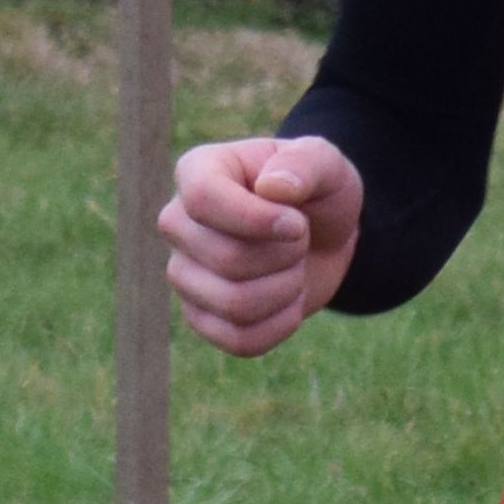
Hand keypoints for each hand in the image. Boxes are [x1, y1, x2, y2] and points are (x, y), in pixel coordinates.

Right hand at [161, 134, 360, 356]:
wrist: (322, 237)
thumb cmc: (316, 192)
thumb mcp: (326, 163)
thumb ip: (306, 163)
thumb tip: (272, 188)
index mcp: (198, 171)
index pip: (203, 199)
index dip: (257, 219)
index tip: (297, 223)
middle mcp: (178, 223)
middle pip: (228, 259)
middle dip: (286, 256)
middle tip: (301, 241)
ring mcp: (184, 273)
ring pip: (234, 304)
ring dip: (286, 290)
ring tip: (295, 269)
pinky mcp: (201, 316)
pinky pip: (238, 340)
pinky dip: (280, 326)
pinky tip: (290, 302)